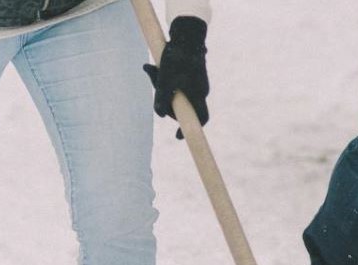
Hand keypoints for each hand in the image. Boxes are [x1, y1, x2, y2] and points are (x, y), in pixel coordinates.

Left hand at [143, 16, 209, 139]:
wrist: (188, 34)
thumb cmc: (176, 58)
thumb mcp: (164, 80)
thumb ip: (161, 99)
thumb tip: (160, 114)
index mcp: (198, 95)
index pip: (200, 119)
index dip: (188, 129)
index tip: (178, 137)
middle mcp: (202, 90)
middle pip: (187, 108)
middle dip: (170, 105)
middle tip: (157, 96)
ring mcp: (200, 81)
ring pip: (184, 95)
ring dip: (169, 91)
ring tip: (155, 73)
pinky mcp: (196, 73)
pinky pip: (184, 85)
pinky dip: (173, 83)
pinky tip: (161, 70)